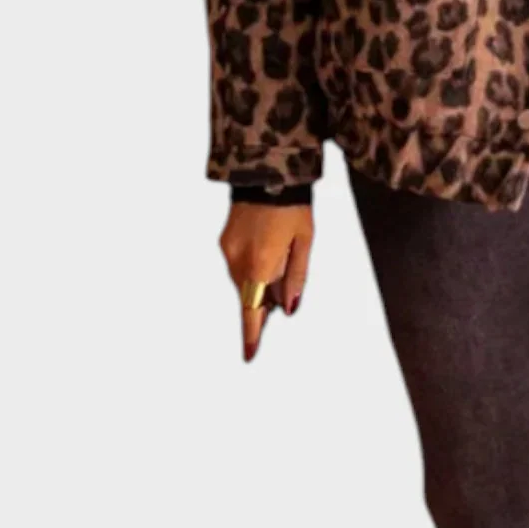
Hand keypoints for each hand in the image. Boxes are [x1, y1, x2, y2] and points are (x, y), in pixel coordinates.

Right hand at [219, 201, 313, 362]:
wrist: (266, 172)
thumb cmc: (292, 206)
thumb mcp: (304, 240)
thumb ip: (296, 276)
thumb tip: (289, 307)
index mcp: (261, 265)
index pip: (253, 310)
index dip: (252, 334)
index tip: (249, 355)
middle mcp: (238, 262)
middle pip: (249, 296)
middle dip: (264, 302)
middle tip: (281, 300)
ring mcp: (227, 251)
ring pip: (243, 281)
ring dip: (258, 282)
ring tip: (280, 262)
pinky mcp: (224, 241)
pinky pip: (237, 264)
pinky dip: (251, 267)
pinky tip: (267, 249)